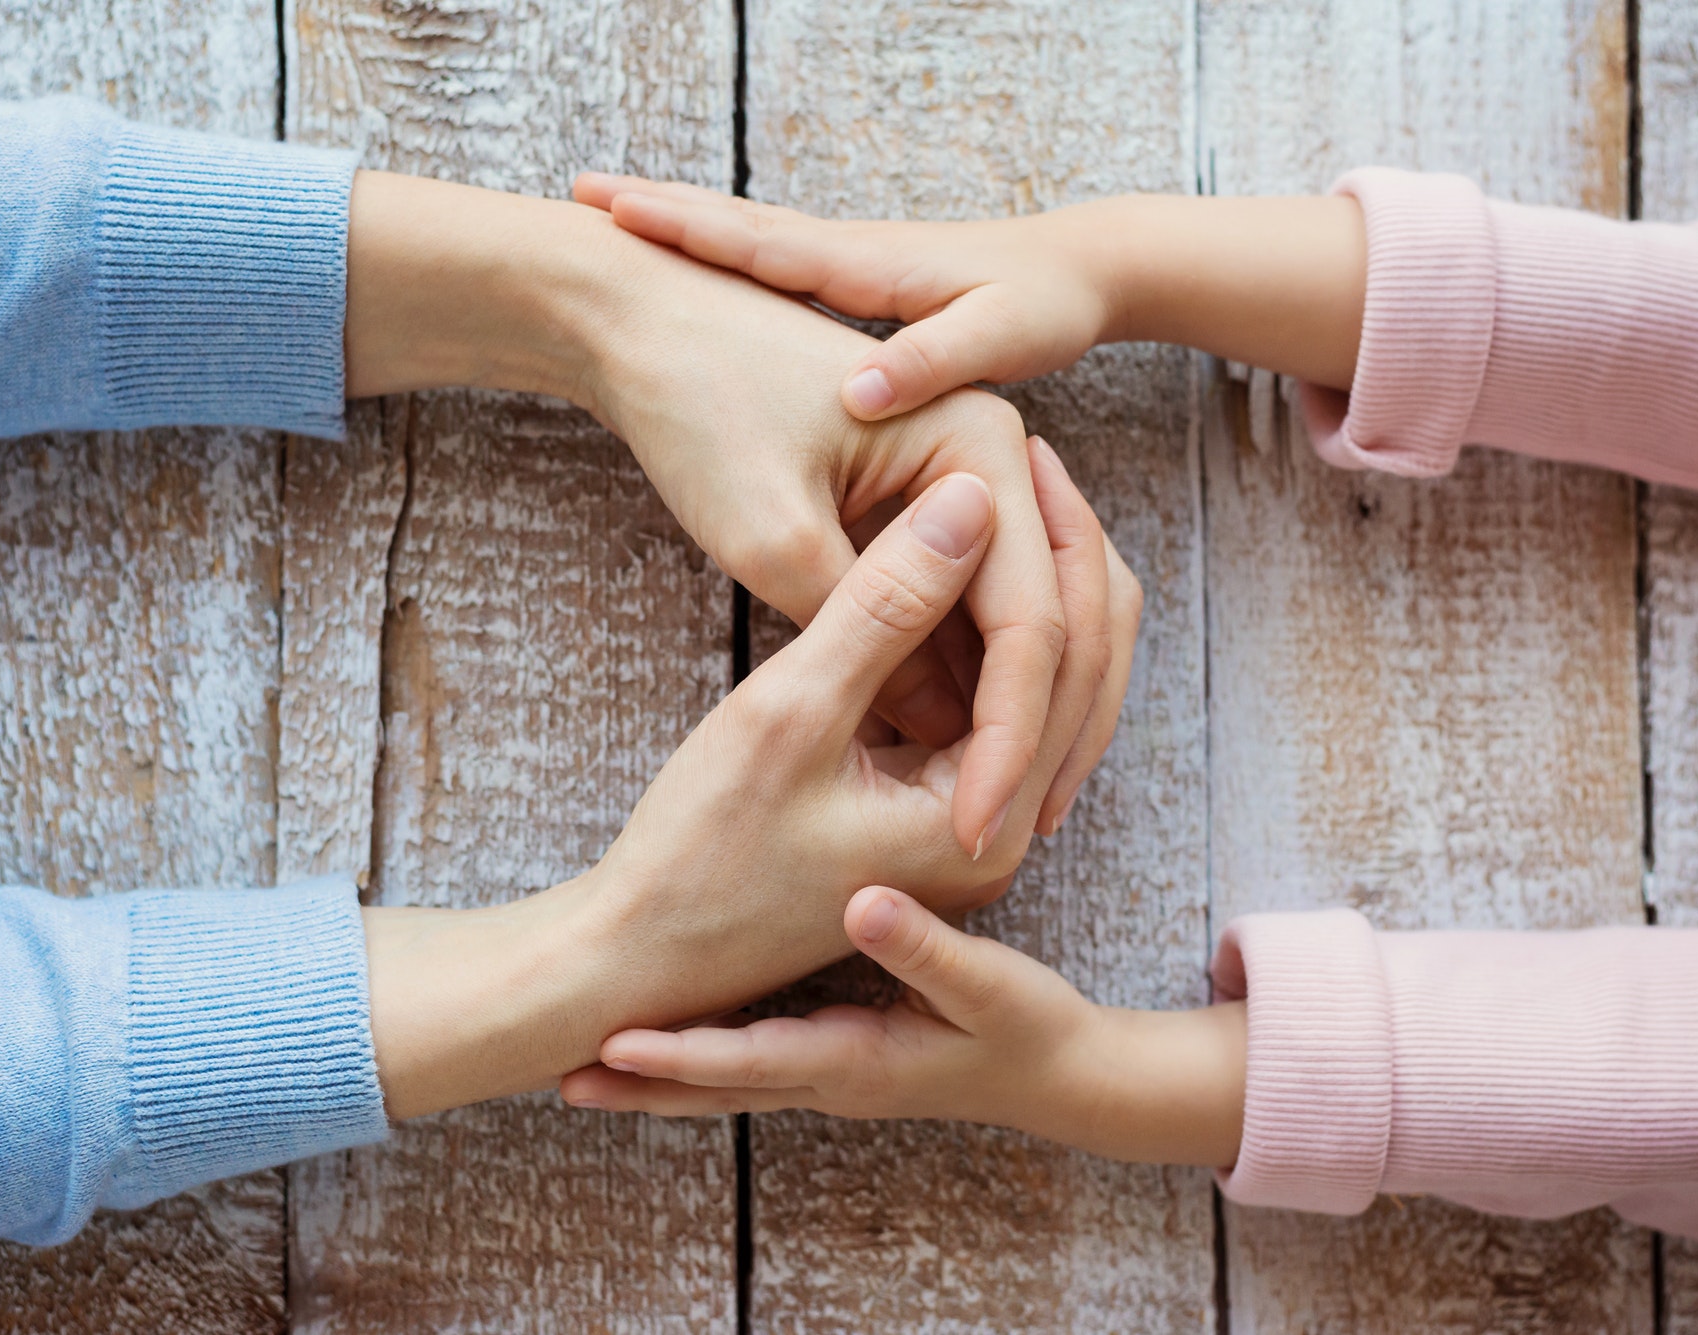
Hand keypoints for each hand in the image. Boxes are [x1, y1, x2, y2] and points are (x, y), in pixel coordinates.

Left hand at [344, 169, 1139, 847]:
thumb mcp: (772, 539)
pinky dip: (955, 678)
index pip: (1028, 615)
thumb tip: (942, 732)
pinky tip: (936, 761)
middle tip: (997, 843)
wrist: (640, 321)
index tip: (971, 833)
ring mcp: (963, 478)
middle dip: (1028, 737)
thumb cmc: (695, 407)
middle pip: (1044, 621)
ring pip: (1011, 621)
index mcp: (981, 439)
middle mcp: (994, 454)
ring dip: (1000, 716)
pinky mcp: (922, 504)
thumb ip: (867, 635)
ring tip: (972, 826)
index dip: (1008, 734)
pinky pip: (962, 605)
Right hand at [361, 458, 1112, 1118]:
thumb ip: (885, 607)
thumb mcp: (789, 711)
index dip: (1048, 544)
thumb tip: (974, 500)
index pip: (1059, 661)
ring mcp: (957, 835)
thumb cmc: (699, 850)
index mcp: (985, 824)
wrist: (637, 950)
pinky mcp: (917, 822)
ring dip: (999, 597)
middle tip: (1029, 454)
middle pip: (1057, 676)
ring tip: (987, 487)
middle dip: (1045, 564)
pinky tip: (935, 564)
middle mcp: (993, 839)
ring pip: (1011, 689)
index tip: (1029, 448)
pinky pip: (964, 711)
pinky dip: (958, 640)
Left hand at [560, 886, 1248, 1167]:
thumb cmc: (1030, 1029)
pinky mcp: (837, 1054)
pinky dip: (697, 1058)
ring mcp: (830, 1073)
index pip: (748, 1063)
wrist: (1064, 1076)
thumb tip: (861, 904)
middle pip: (713, 1092)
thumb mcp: (987, 984)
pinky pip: (748, 1063)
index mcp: (856, 1060)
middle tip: (557, 1076)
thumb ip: (926, 948)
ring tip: (585, 1063)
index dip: (678, 1056)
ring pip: (724, 1081)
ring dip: (656, 1078)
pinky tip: (666, 1036)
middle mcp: (829, 1078)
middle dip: (638, 1087)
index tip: (610, 1044)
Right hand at [575, 172, 1116, 421]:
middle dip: (660, 208)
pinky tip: (691, 266)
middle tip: (583, 190)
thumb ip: (927, 360)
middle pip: (734, 224)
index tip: (616, 211)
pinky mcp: (853, 284)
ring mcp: (847, 262)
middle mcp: (846, 252)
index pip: (759, 241)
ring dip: (680, 224)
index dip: (688, 227)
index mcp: (866, 265)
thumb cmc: (1044, 306)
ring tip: (612, 214)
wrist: (1084, 268)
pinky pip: (770, 261)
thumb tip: (855, 392)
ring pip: (746, 236)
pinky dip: (720, 251)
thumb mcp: (996, 337)